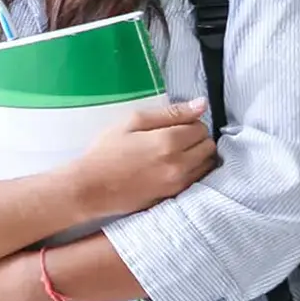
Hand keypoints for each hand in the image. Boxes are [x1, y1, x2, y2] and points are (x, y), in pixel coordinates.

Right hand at [62, 98, 215, 219]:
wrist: (92, 188)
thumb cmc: (107, 151)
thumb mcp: (133, 121)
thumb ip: (171, 112)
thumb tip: (202, 104)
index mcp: (170, 141)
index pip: (201, 126)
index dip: (189, 122)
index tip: (173, 124)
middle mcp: (180, 163)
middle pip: (208, 145)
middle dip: (196, 138)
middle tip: (174, 138)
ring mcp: (179, 182)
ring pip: (207, 164)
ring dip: (198, 155)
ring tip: (174, 153)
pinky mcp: (174, 196)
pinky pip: (198, 179)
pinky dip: (193, 170)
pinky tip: (173, 167)